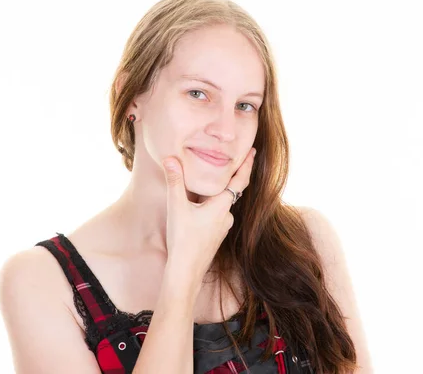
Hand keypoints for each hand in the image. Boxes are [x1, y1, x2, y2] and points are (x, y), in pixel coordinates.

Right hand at [161, 147, 256, 280]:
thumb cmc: (183, 239)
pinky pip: (215, 215)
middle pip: (231, 190)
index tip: (252, 151)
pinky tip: (199, 205)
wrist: (186, 271)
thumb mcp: (177, 207)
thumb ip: (174, 181)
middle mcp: (226, 216)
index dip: (246, 165)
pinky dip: (211, 206)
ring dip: (217, 193)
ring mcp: (222, 228)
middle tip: (233, 159)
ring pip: (221, 204)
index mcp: (221, 206)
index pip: (239, 180)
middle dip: (231, 176)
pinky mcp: (215, 236)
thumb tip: (170, 158)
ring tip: (209, 180)